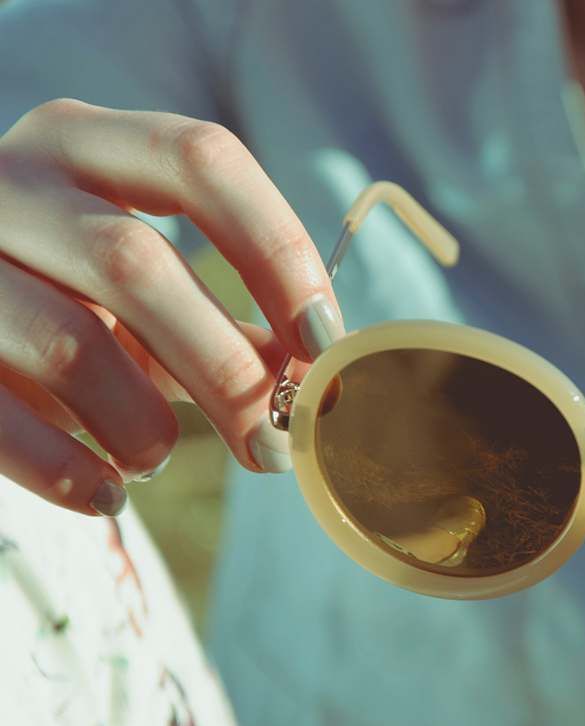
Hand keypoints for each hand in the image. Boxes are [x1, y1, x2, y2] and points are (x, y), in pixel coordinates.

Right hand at [0, 99, 343, 516]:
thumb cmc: (63, 298)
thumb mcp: (147, 295)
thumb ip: (232, 324)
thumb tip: (321, 378)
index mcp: (86, 145)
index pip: (203, 161)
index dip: (278, 250)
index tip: (323, 339)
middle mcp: (12, 184)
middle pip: (136, 264)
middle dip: (224, 367)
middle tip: (272, 442)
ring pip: (70, 345)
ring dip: (141, 425)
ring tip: (156, 457)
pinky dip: (66, 469)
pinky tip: (104, 493)